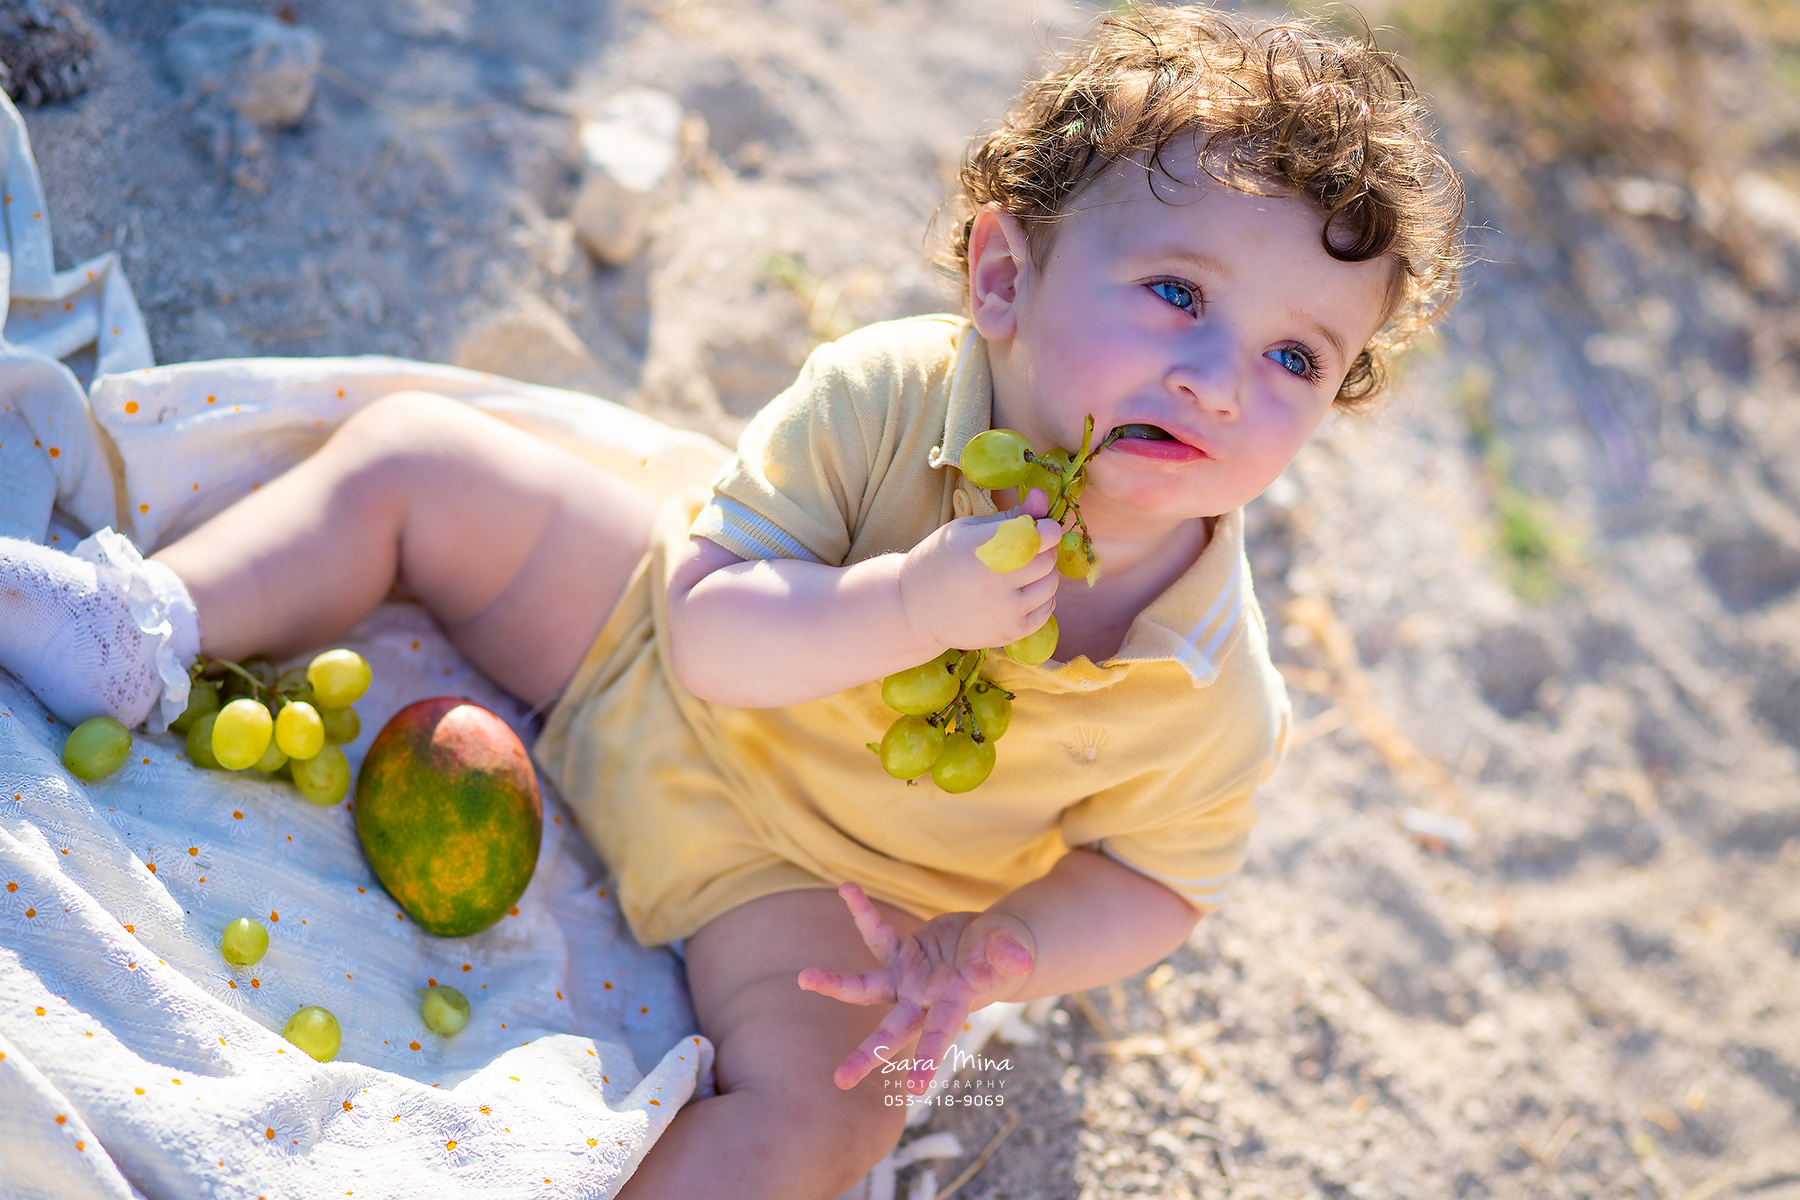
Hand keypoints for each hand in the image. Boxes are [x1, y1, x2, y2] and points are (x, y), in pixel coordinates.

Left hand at [798, 883, 1035, 1092]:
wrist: (992, 941)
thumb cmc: (1005, 954)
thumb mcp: (1011, 950)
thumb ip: (1010, 954)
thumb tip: (1018, 960)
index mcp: (953, 1004)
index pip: (939, 1034)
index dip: (928, 1058)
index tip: (914, 1088)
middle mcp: (923, 999)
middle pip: (892, 1031)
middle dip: (868, 1055)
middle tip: (840, 1080)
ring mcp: (906, 978)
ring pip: (865, 987)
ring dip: (836, 985)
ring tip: (805, 978)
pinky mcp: (898, 953)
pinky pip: (875, 933)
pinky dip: (862, 911)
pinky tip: (847, 889)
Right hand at [896, 489, 1061, 651]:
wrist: (914, 608)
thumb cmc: (942, 560)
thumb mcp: (968, 529)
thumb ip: (1011, 515)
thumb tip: (1044, 495)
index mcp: (979, 548)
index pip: (1037, 536)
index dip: (1048, 529)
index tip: (1042, 528)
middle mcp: (993, 582)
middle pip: (1047, 560)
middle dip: (1044, 550)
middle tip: (1028, 549)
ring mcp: (1003, 611)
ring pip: (1050, 585)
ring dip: (1044, 574)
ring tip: (1021, 571)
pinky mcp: (1009, 632)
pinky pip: (1046, 611)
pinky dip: (1042, 599)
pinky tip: (1022, 592)